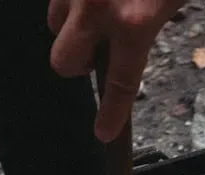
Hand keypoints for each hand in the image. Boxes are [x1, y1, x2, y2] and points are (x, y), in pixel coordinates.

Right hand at [48, 0, 186, 141]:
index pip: (120, 84)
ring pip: (54, 24)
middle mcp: (96, 8)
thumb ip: (150, 25)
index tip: (104, 132)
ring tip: (100, 10)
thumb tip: (135, 48)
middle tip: (101, 50)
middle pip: (64, 61)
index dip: (112, 113)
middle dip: (78, 63)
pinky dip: (74, 0)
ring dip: (72, 26)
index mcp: (135, 22)